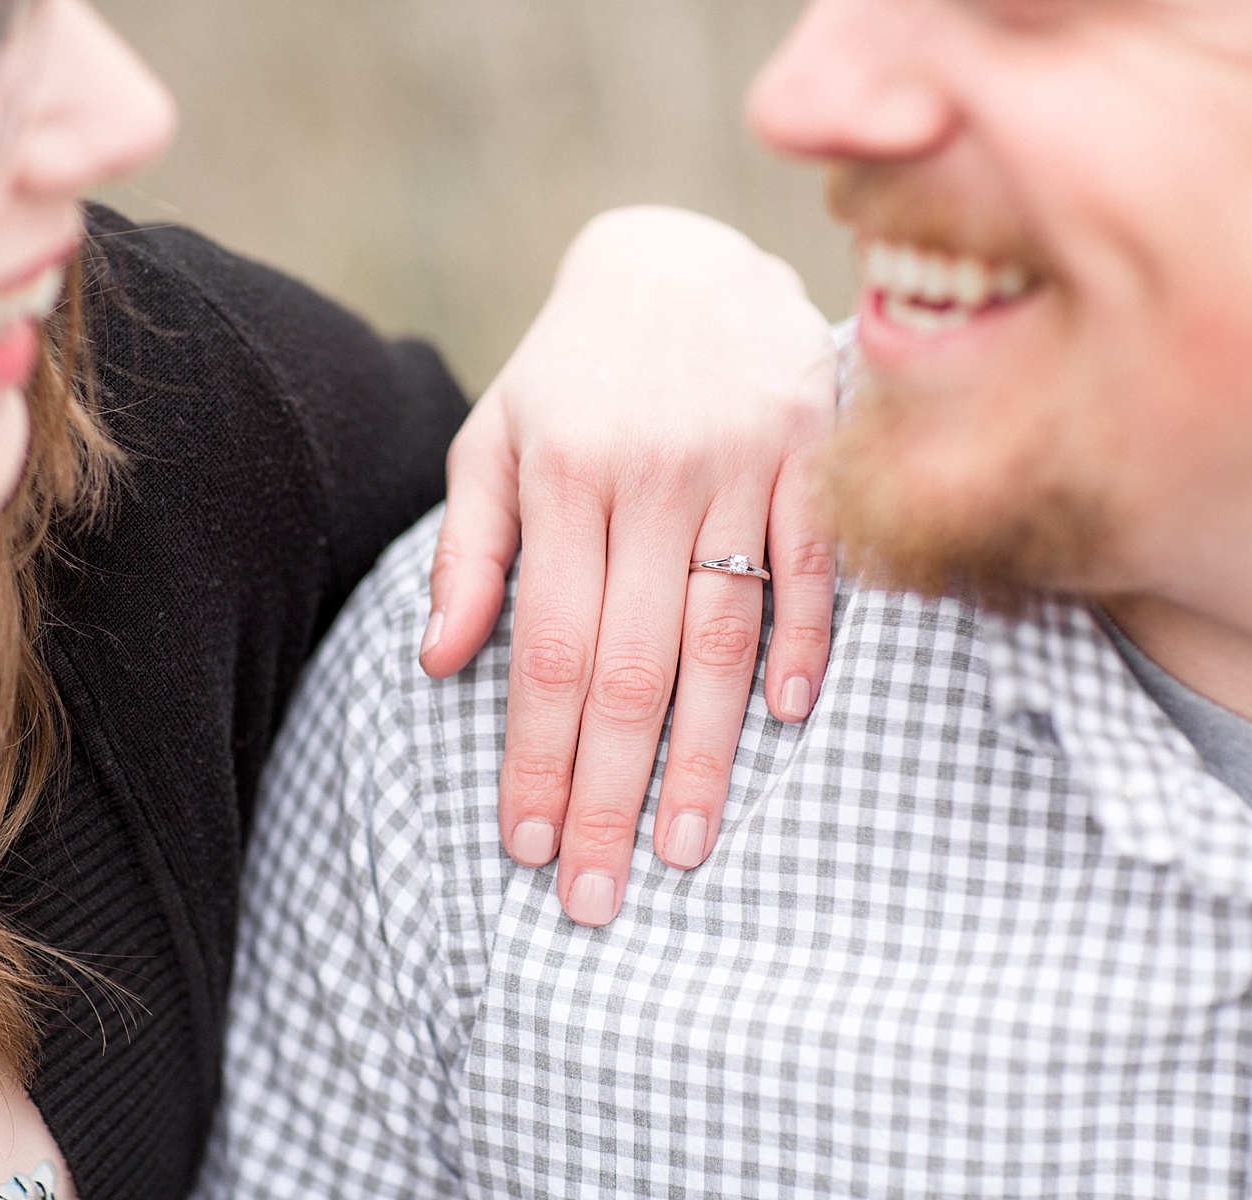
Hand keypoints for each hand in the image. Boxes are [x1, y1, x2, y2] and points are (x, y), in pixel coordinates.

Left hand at [422, 206, 837, 925]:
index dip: (534, 753)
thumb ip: (470, 548)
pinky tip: (788, 721)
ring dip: (705, 751)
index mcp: (562, 480)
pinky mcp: (812, 450)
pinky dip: (804, 640)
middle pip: (627, 665)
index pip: (544, 649)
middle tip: (594, 894)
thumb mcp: (495, 438)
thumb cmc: (572, 367)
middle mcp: (648, 479)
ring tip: (687, 847)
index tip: (522, 843)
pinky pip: (811, 562)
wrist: (682, 255)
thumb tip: (438, 661)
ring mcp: (739, 464)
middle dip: (607, 790)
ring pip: (720, 633)